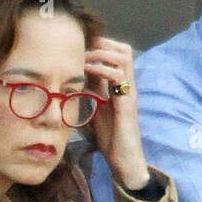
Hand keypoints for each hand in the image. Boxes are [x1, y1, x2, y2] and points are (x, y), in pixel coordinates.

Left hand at [85, 37, 149, 189]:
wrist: (123, 157)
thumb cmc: (110, 137)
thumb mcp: (95, 111)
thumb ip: (89, 96)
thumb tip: (73, 85)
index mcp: (119, 86)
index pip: (115, 56)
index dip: (99, 48)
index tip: (79, 49)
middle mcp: (126, 85)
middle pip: (123, 50)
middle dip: (103, 44)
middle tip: (82, 48)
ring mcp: (128, 92)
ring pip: (124, 57)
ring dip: (102, 53)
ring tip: (83, 56)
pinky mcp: (127, 102)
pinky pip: (119, 76)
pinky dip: (103, 69)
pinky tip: (88, 70)